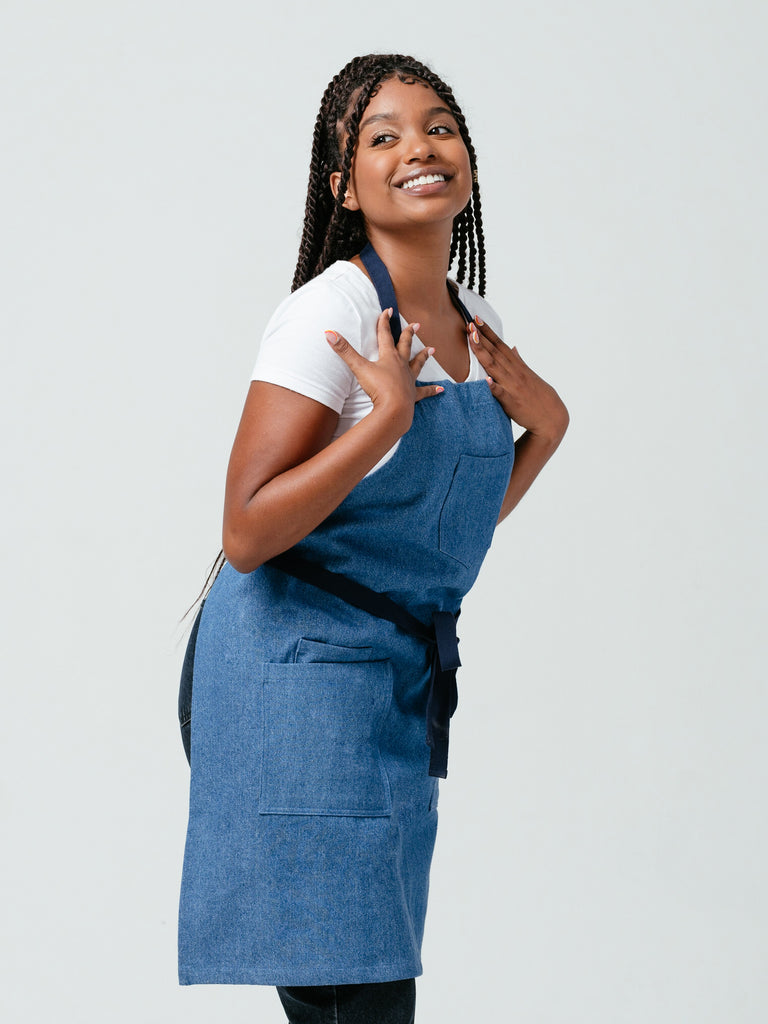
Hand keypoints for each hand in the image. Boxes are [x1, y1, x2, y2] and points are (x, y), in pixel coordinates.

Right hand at [326, 309, 443, 435]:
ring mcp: (409, 380)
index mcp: (389, 357)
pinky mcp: (413, 395)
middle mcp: (401, 366)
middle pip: (405, 346)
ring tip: (432, 349)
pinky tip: (442, 389)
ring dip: (424, 356)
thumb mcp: (359, 368)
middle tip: (416, 324)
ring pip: (418, 365)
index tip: (388, 310)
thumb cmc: (378, 388)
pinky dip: (433, 390)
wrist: (394, 409)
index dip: (384, 322)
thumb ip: (344, 351)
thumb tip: (329, 333)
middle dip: (409, 334)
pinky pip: (425, 391)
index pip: (385, 335)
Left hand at [468, 317, 568, 446]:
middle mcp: (514, 373)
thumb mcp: (528, 375)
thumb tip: (513, 346)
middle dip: (481, 337)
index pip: (500, 345)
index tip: (476, 319)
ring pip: (494, 367)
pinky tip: (485, 380)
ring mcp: (512, 386)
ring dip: (483, 352)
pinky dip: (493, 387)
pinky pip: (501, 394)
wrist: (551, 416)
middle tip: (469, 322)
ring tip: (472, 339)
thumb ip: (519, 360)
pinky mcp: (511, 401)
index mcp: (517, 366)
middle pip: (495, 352)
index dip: (488, 332)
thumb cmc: (538, 396)